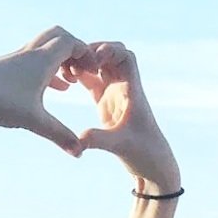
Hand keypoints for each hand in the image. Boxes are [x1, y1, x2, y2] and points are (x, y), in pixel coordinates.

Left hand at [0, 27, 90, 154]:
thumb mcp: (34, 121)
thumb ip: (60, 136)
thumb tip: (80, 153)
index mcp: (41, 60)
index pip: (71, 43)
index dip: (87, 54)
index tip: (94, 72)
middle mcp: (29, 54)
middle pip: (58, 36)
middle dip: (75, 50)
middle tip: (83, 70)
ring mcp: (17, 59)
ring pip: (45, 48)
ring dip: (61, 60)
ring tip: (71, 82)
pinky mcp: (7, 67)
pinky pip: (34, 60)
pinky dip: (48, 69)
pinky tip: (53, 88)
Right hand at [70, 41, 181, 192]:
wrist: (152, 166)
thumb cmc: (144, 154)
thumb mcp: (120, 146)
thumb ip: (99, 140)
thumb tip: (79, 139)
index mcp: (132, 91)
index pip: (126, 57)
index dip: (109, 51)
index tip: (92, 58)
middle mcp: (125, 88)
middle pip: (111, 55)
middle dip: (92, 51)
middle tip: (73, 59)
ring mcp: (115, 95)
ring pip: (100, 66)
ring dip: (84, 62)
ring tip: (66, 68)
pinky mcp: (106, 104)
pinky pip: (93, 81)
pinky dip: (80, 75)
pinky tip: (65, 78)